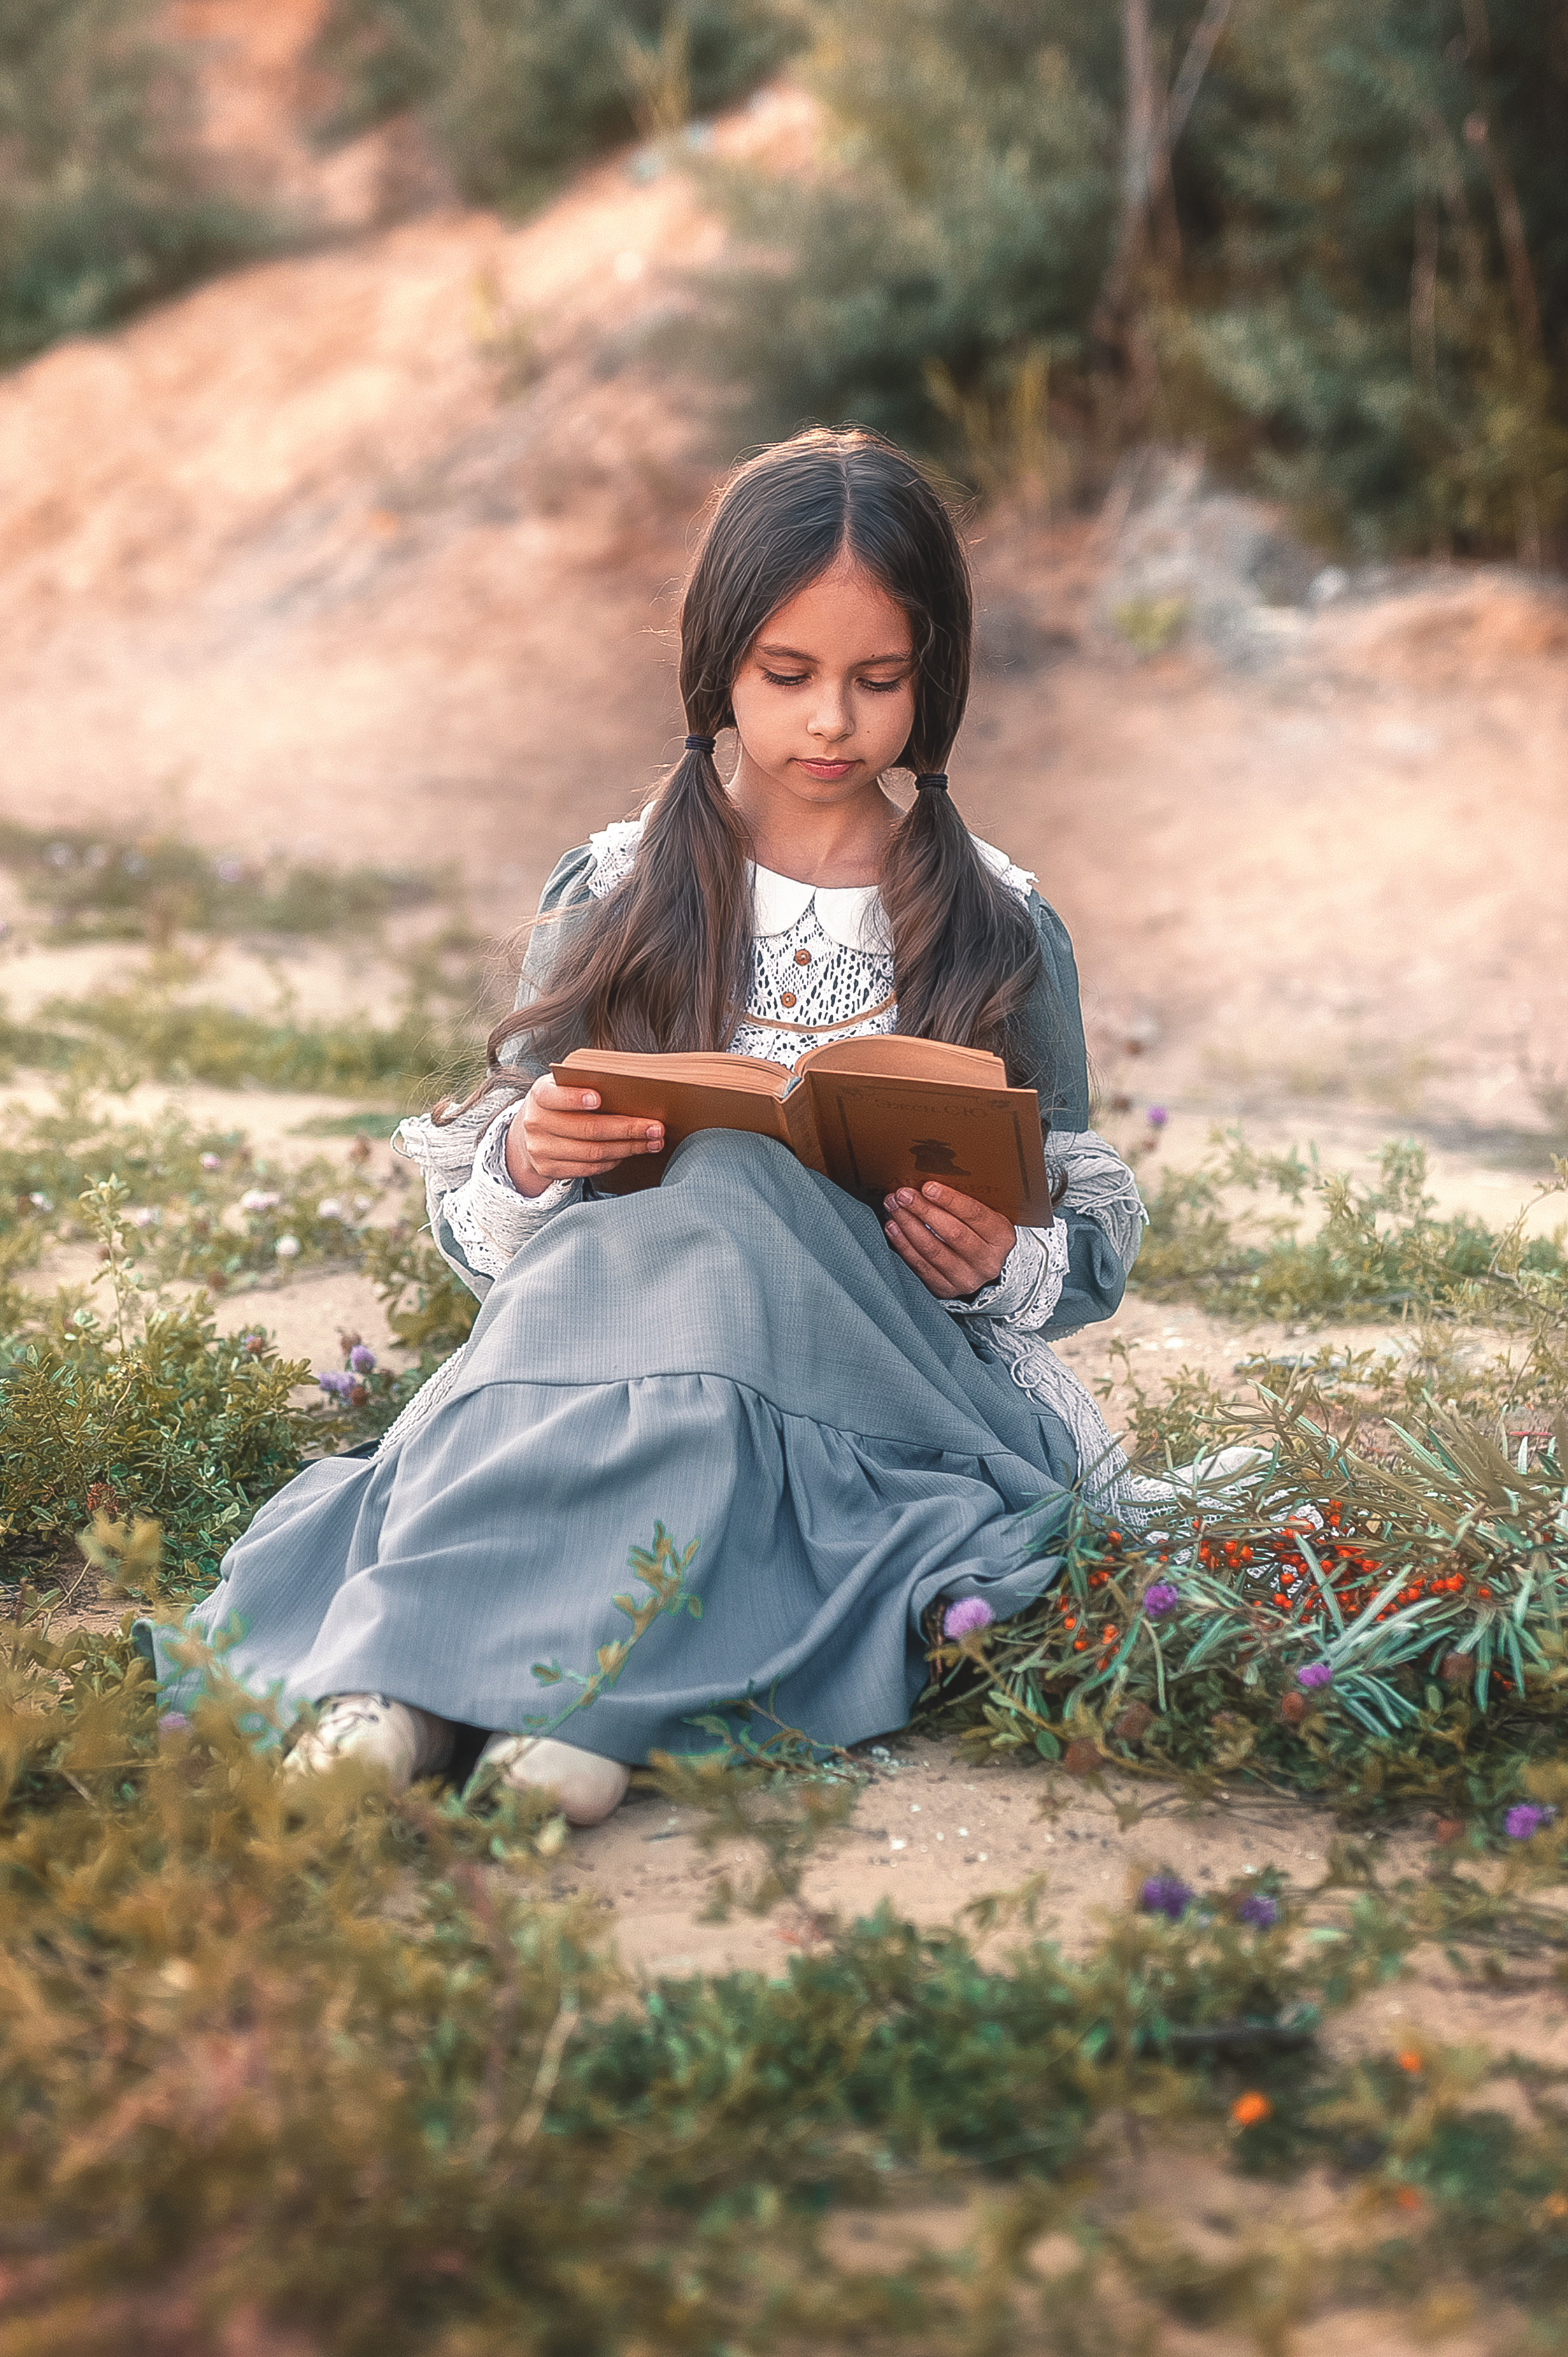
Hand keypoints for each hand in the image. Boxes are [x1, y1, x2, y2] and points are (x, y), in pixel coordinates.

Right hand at [506, 1079, 663, 1195]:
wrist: (531, 1131)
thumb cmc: (559, 1102)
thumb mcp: (562, 1086)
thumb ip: (584, 1082)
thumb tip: (629, 1085)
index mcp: (540, 1095)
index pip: (555, 1096)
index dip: (575, 1098)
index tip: (599, 1098)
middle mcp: (536, 1123)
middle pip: (586, 1129)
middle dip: (626, 1129)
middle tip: (654, 1127)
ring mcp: (541, 1149)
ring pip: (592, 1152)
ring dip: (628, 1148)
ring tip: (652, 1142)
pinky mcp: (549, 1169)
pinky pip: (588, 1168)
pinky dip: (613, 1160)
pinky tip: (630, 1152)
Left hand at [882, 1182, 1015, 1299]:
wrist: (980, 1268)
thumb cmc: (978, 1234)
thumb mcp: (984, 1218)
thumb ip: (964, 1204)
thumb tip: (928, 1184)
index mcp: (1001, 1237)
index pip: (975, 1214)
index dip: (950, 1200)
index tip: (927, 1187)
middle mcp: (987, 1261)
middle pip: (952, 1233)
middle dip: (923, 1210)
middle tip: (903, 1195)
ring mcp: (967, 1278)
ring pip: (933, 1250)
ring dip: (909, 1225)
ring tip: (894, 1208)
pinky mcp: (946, 1288)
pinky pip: (920, 1265)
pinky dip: (903, 1245)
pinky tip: (893, 1228)